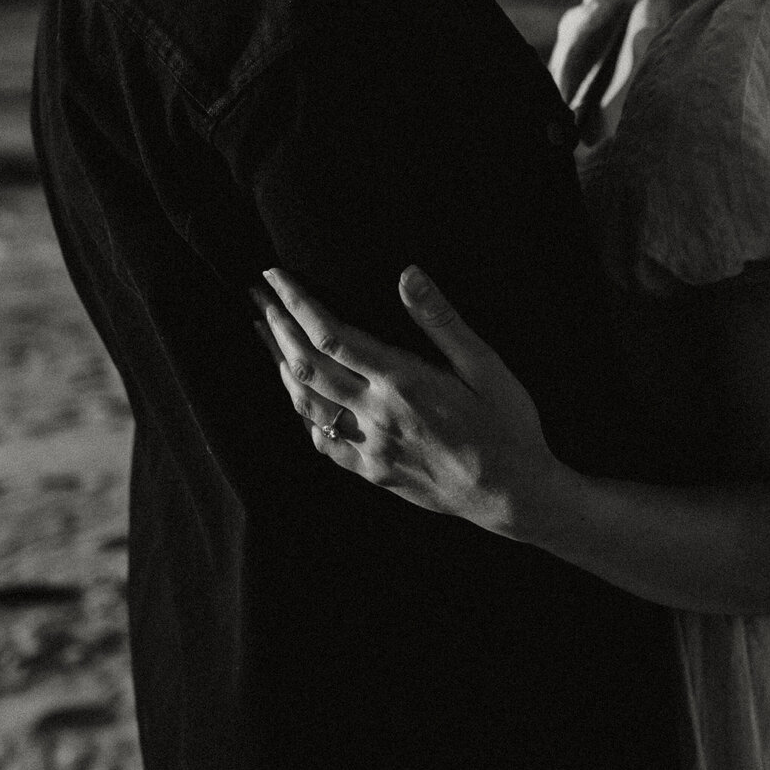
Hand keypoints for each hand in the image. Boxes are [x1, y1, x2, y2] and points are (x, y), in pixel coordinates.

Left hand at [252, 266, 564, 536]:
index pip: (332, 336)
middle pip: (306, 366)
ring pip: (305, 404)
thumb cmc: (507, 426)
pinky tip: (295, 393)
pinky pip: (321, 441)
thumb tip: (407, 274)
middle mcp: (377, 415)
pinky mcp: (372, 471)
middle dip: (277, 326)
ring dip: (279, 364)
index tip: (277, 278)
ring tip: (265, 332)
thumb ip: (441, 320)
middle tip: (257, 295)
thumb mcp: (486, 366)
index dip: (298, 304)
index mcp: (403, 383)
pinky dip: (301, 411)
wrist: (512, 496)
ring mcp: (369, 447)